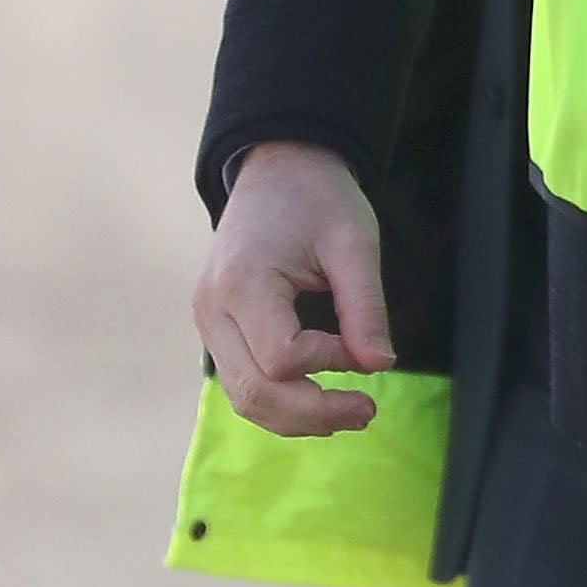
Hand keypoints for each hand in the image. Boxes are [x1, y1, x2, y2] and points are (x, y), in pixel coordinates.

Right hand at [193, 141, 393, 435]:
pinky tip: (319, 401)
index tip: (363, 346)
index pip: (282, 358)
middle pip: (255, 393)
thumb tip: (380, 366)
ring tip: (349, 413)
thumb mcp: (354, 243)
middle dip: (315, 414)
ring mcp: (207, 320)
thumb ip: (366, 307)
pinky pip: (241, 382)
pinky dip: (280, 401)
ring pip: (244, 398)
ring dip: (297, 418)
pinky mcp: (215, 327)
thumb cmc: (317, 198)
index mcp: (242, 283)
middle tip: (367, 412)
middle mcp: (212, 308)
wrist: (278, 168)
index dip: (330, 362)